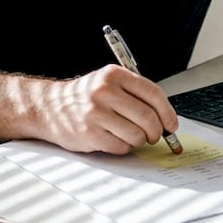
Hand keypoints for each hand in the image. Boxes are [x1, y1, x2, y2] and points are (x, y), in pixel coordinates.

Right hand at [38, 64, 179, 154]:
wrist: (50, 107)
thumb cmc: (86, 97)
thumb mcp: (109, 83)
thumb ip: (136, 94)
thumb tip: (165, 117)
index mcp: (114, 75)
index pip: (153, 94)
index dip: (167, 113)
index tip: (171, 125)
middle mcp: (105, 91)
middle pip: (147, 117)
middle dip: (156, 131)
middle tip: (153, 135)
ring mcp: (96, 113)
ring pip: (136, 135)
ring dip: (138, 140)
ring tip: (128, 135)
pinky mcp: (89, 133)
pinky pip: (121, 147)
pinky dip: (123, 147)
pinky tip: (114, 139)